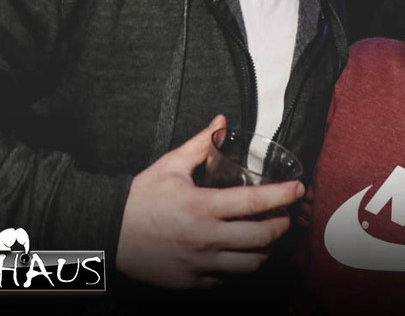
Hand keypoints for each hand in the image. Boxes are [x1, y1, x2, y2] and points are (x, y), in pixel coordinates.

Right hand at [115, 115, 304, 288]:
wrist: (107, 232)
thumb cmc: (139, 198)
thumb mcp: (171, 166)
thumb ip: (201, 144)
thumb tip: (222, 122)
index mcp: (203, 207)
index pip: (255, 203)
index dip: (283, 195)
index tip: (298, 189)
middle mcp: (206, 239)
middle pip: (261, 238)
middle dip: (281, 226)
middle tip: (284, 216)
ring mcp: (200, 264)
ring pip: (250, 265)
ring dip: (264, 250)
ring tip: (265, 237)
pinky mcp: (191, 282)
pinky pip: (226, 278)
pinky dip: (236, 266)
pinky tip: (235, 252)